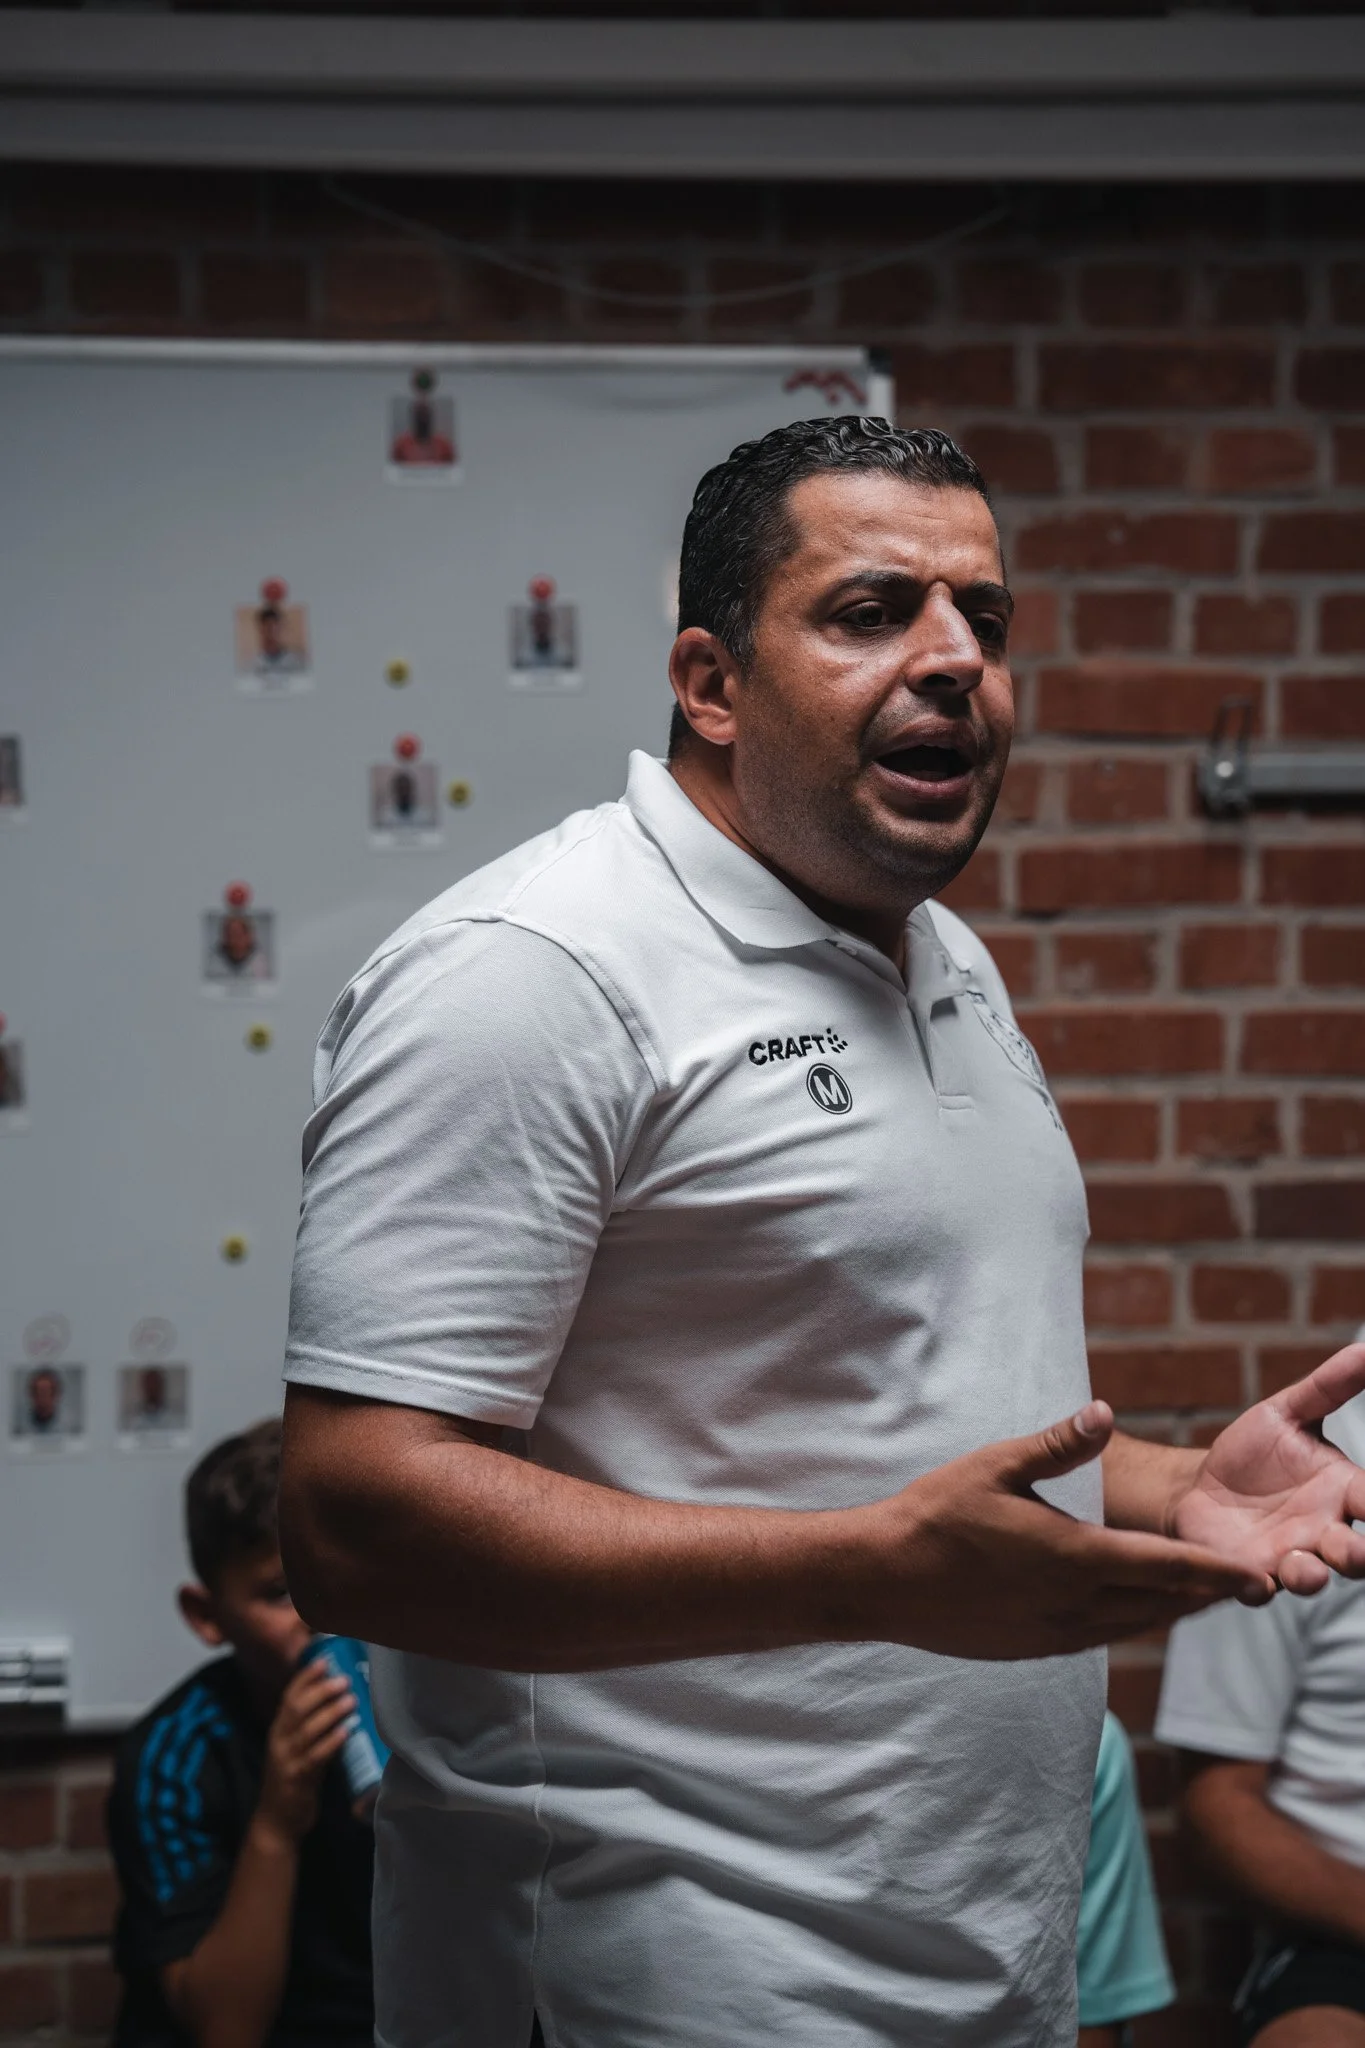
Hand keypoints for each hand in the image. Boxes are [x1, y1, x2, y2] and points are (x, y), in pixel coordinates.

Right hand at [255, 1660, 354, 1845]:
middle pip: (297, 1708)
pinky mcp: (297, 1779)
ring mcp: (286, 1760)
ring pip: (307, 1730)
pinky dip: (331, 1742)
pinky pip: (315, 1757)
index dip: (306, 1678)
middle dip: (320, 1691)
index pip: (288, 1697)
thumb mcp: (298, 1750)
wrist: (277, 1823)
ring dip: (330, 1713)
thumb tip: (340, 1701)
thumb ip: (313, 1730)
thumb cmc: (293, 1782)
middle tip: (344, 1680)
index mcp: (278, 1731)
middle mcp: (279, 1741)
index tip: (324, 1661)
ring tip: (351, 1700)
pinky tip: (346, 1732)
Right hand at [859, 1401, 1267, 1658]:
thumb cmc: (936, 1514)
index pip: (1164, 1567)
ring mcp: (1054, 1633)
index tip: (1253, 1575)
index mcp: (1072, 1556)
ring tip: (1200, 1597)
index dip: (1214, 1571)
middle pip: (1160, 1604)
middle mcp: (1073, 1603)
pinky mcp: (1034, 1647)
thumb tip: (1104, 1411)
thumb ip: (1057, 1445)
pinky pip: (1100, 1638)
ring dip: (1170, 1611)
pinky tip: (1134, 1611)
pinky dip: (1130, 1623)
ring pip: (1134, 1626)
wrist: (884, 1579)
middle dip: (1204, 1593)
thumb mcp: (995, 1465)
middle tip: (1244, 1582)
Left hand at [1172, 1343, 1364, 1597]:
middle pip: (1355, 1554)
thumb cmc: (1255, 1454)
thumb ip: (1328, 1387)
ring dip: (1310, 1576)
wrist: (1200, 1485)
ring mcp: (1288, 1556)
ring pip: (1310, 1577)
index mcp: (1343, 1492)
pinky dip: (1255, 1587)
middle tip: (1350, 1548)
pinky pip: (1256, 1589)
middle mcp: (1324, 1531)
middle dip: (1358, 1555)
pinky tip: (1254, 1579)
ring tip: (1302, 1566)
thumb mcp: (1288, 1413)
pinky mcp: (1246, 1572)